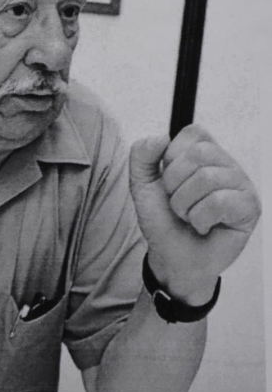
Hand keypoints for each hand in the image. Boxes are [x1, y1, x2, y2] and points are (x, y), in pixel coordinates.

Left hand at [129, 124, 260, 303]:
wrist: (171, 258)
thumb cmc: (164, 221)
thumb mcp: (142, 185)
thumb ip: (141, 155)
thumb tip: (161, 137)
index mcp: (205, 152)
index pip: (192, 134)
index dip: (171, 159)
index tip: (169, 183)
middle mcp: (227, 164)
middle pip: (199, 154)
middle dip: (175, 185)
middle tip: (179, 204)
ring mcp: (242, 184)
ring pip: (206, 179)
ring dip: (185, 206)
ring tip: (190, 217)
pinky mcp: (250, 207)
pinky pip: (219, 202)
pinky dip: (200, 219)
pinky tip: (205, 226)